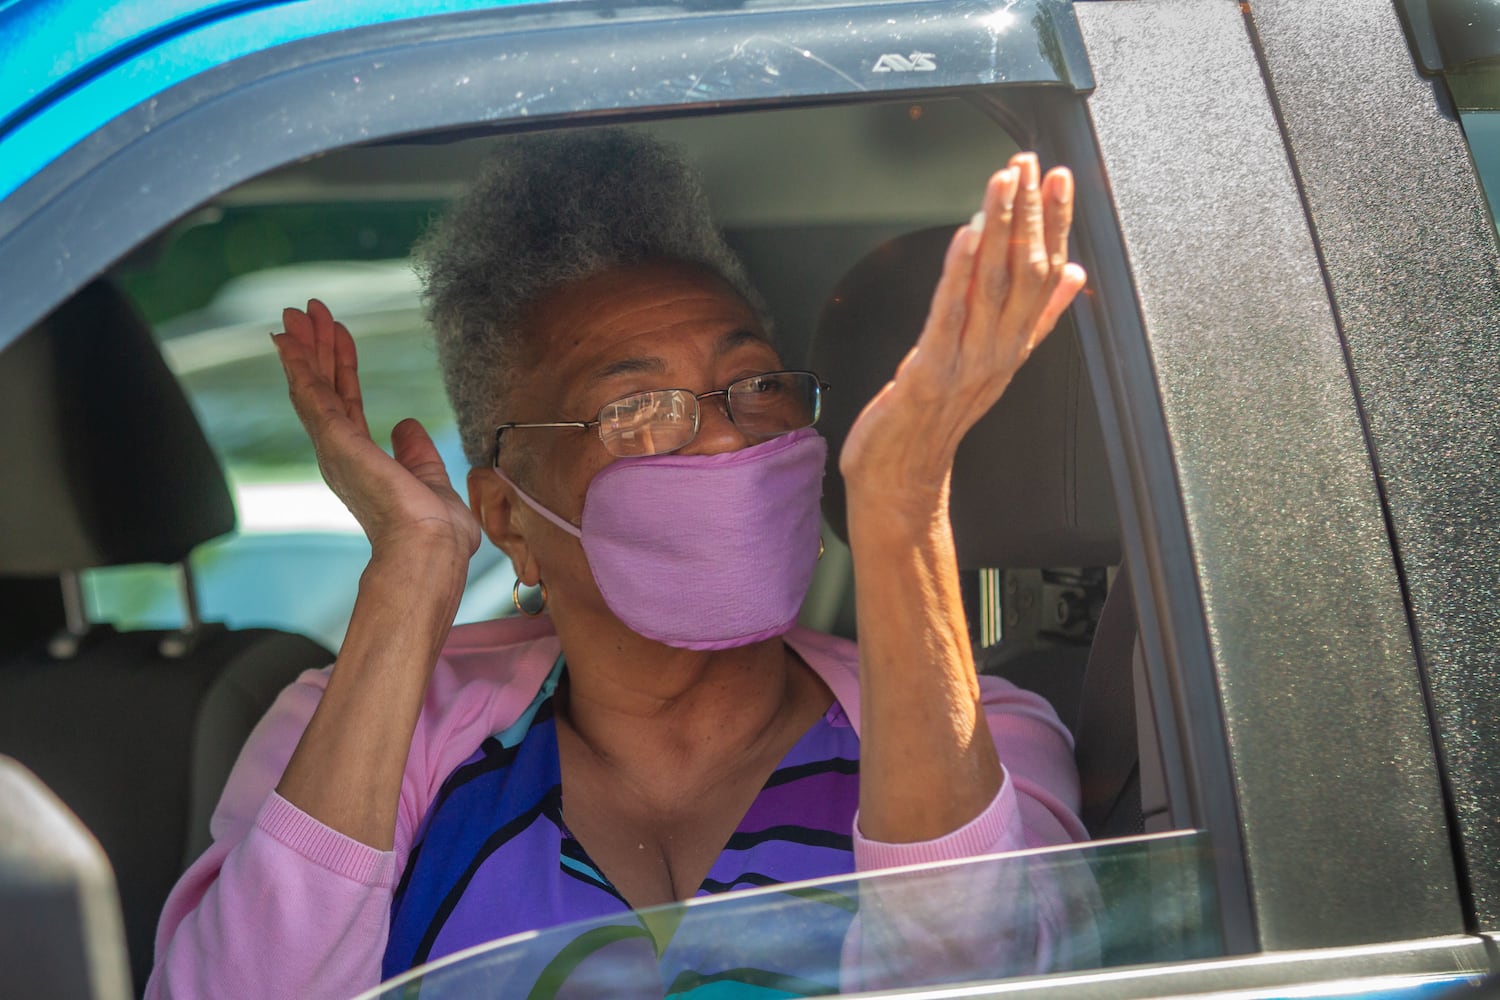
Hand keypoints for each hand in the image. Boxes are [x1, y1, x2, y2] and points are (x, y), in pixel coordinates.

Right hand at [272, 299, 480, 560]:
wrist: (431, 548)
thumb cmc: (435, 532)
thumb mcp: (430, 479)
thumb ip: (416, 453)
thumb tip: (406, 427)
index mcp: (361, 462)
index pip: (346, 403)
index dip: (341, 367)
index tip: (337, 335)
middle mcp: (340, 454)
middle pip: (323, 388)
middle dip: (315, 348)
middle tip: (305, 311)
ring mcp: (334, 448)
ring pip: (313, 387)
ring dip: (306, 347)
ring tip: (297, 312)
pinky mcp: (336, 442)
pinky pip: (313, 396)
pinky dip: (301, 366)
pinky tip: (291, 341)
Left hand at [838, 152, 1086, 509]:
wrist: (903, 481)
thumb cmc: (936, 421)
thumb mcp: (993, 364)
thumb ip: (1037, 320)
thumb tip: (1074, 278)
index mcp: (1013, 346)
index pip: (1047, 274)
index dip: (1056, 224)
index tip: (1061, 180)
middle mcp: (998, 351)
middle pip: (1026, 272)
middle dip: (1031, 212)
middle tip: (1033, 163)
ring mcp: (967, 362)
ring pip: (993, 285)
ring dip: (1001, 228)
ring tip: (1005, 182)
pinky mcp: (929, 371)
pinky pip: (949, 314)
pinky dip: (960, 273)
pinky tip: (967, 235)